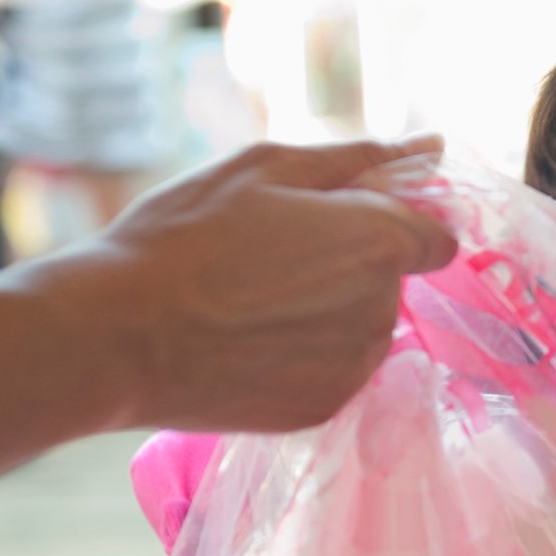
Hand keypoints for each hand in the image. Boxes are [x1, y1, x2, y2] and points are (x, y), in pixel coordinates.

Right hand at [41, 136, 457, 433]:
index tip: (340, 220)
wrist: (119, 335)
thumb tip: (433, 145)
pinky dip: (303, 355)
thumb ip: (361, 158)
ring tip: (249, 299)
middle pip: (389, 280)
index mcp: (379, 243)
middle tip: (269, 253)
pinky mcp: (322, 409)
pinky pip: (331, 370)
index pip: (436, 236)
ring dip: (328, 311)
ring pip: (362, 327)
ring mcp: (354, 368)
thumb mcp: (265, 168)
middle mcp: (381, 311)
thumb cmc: (187, 236)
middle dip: (348, 262)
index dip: (394, 221)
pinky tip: (246, 341)